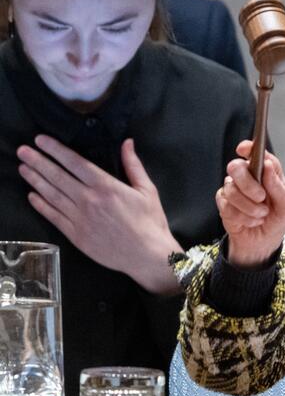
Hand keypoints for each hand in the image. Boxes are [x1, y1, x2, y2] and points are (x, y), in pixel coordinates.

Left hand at [17, 135, 180, 293]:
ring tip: (23, 168)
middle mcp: (89, 200)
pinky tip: (32, 196)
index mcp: (106, 186)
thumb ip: (134, 165)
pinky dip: (40, 205)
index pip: (75, 163)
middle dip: (38, 161)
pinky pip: (53, 216)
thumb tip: (127, 143)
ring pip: (51, 195)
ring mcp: (79, 218)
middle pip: (57, 176)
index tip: (41, 140)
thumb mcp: (147, 190)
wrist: (146, 255)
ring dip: (35, 180)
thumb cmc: (150, 221)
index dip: (56, 150)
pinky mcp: (75, 235)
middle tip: (23, 151)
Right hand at [216, 140, 284, 267]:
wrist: (263, 242)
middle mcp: (247, 177)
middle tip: (261, 198)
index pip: (255, 153)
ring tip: (261, 215)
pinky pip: (226, 205)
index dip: (248, 148)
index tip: (244, 149)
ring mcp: (233, 189)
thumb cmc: (277, 219)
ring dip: (249, 206)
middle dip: (248, 184)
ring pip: (231, 188)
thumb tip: (268, 166)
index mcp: (265, 172)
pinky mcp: (223, 203)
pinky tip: (251, 221)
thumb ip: (278, 186)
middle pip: (236, 166)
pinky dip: (242, 216)